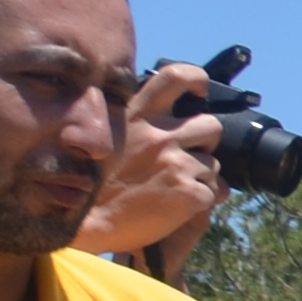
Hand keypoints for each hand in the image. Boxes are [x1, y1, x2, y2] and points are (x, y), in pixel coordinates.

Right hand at [70, 61, 224, 272]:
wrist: (87, 222)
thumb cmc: (95, 181)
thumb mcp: (108, 135)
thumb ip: (138, 122)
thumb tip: (168, 115)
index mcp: (138, 116)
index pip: (175, 78)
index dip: (196, 79)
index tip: (200, 91)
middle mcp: (159, 135)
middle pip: (211, 126)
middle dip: (206, 142)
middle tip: (187, 157)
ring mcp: (176, 163)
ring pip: (213, 165)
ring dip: (201, 176)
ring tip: (170, 188)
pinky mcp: (188, 192)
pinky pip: (214, 193)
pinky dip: (200, 201)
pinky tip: (174, 206)